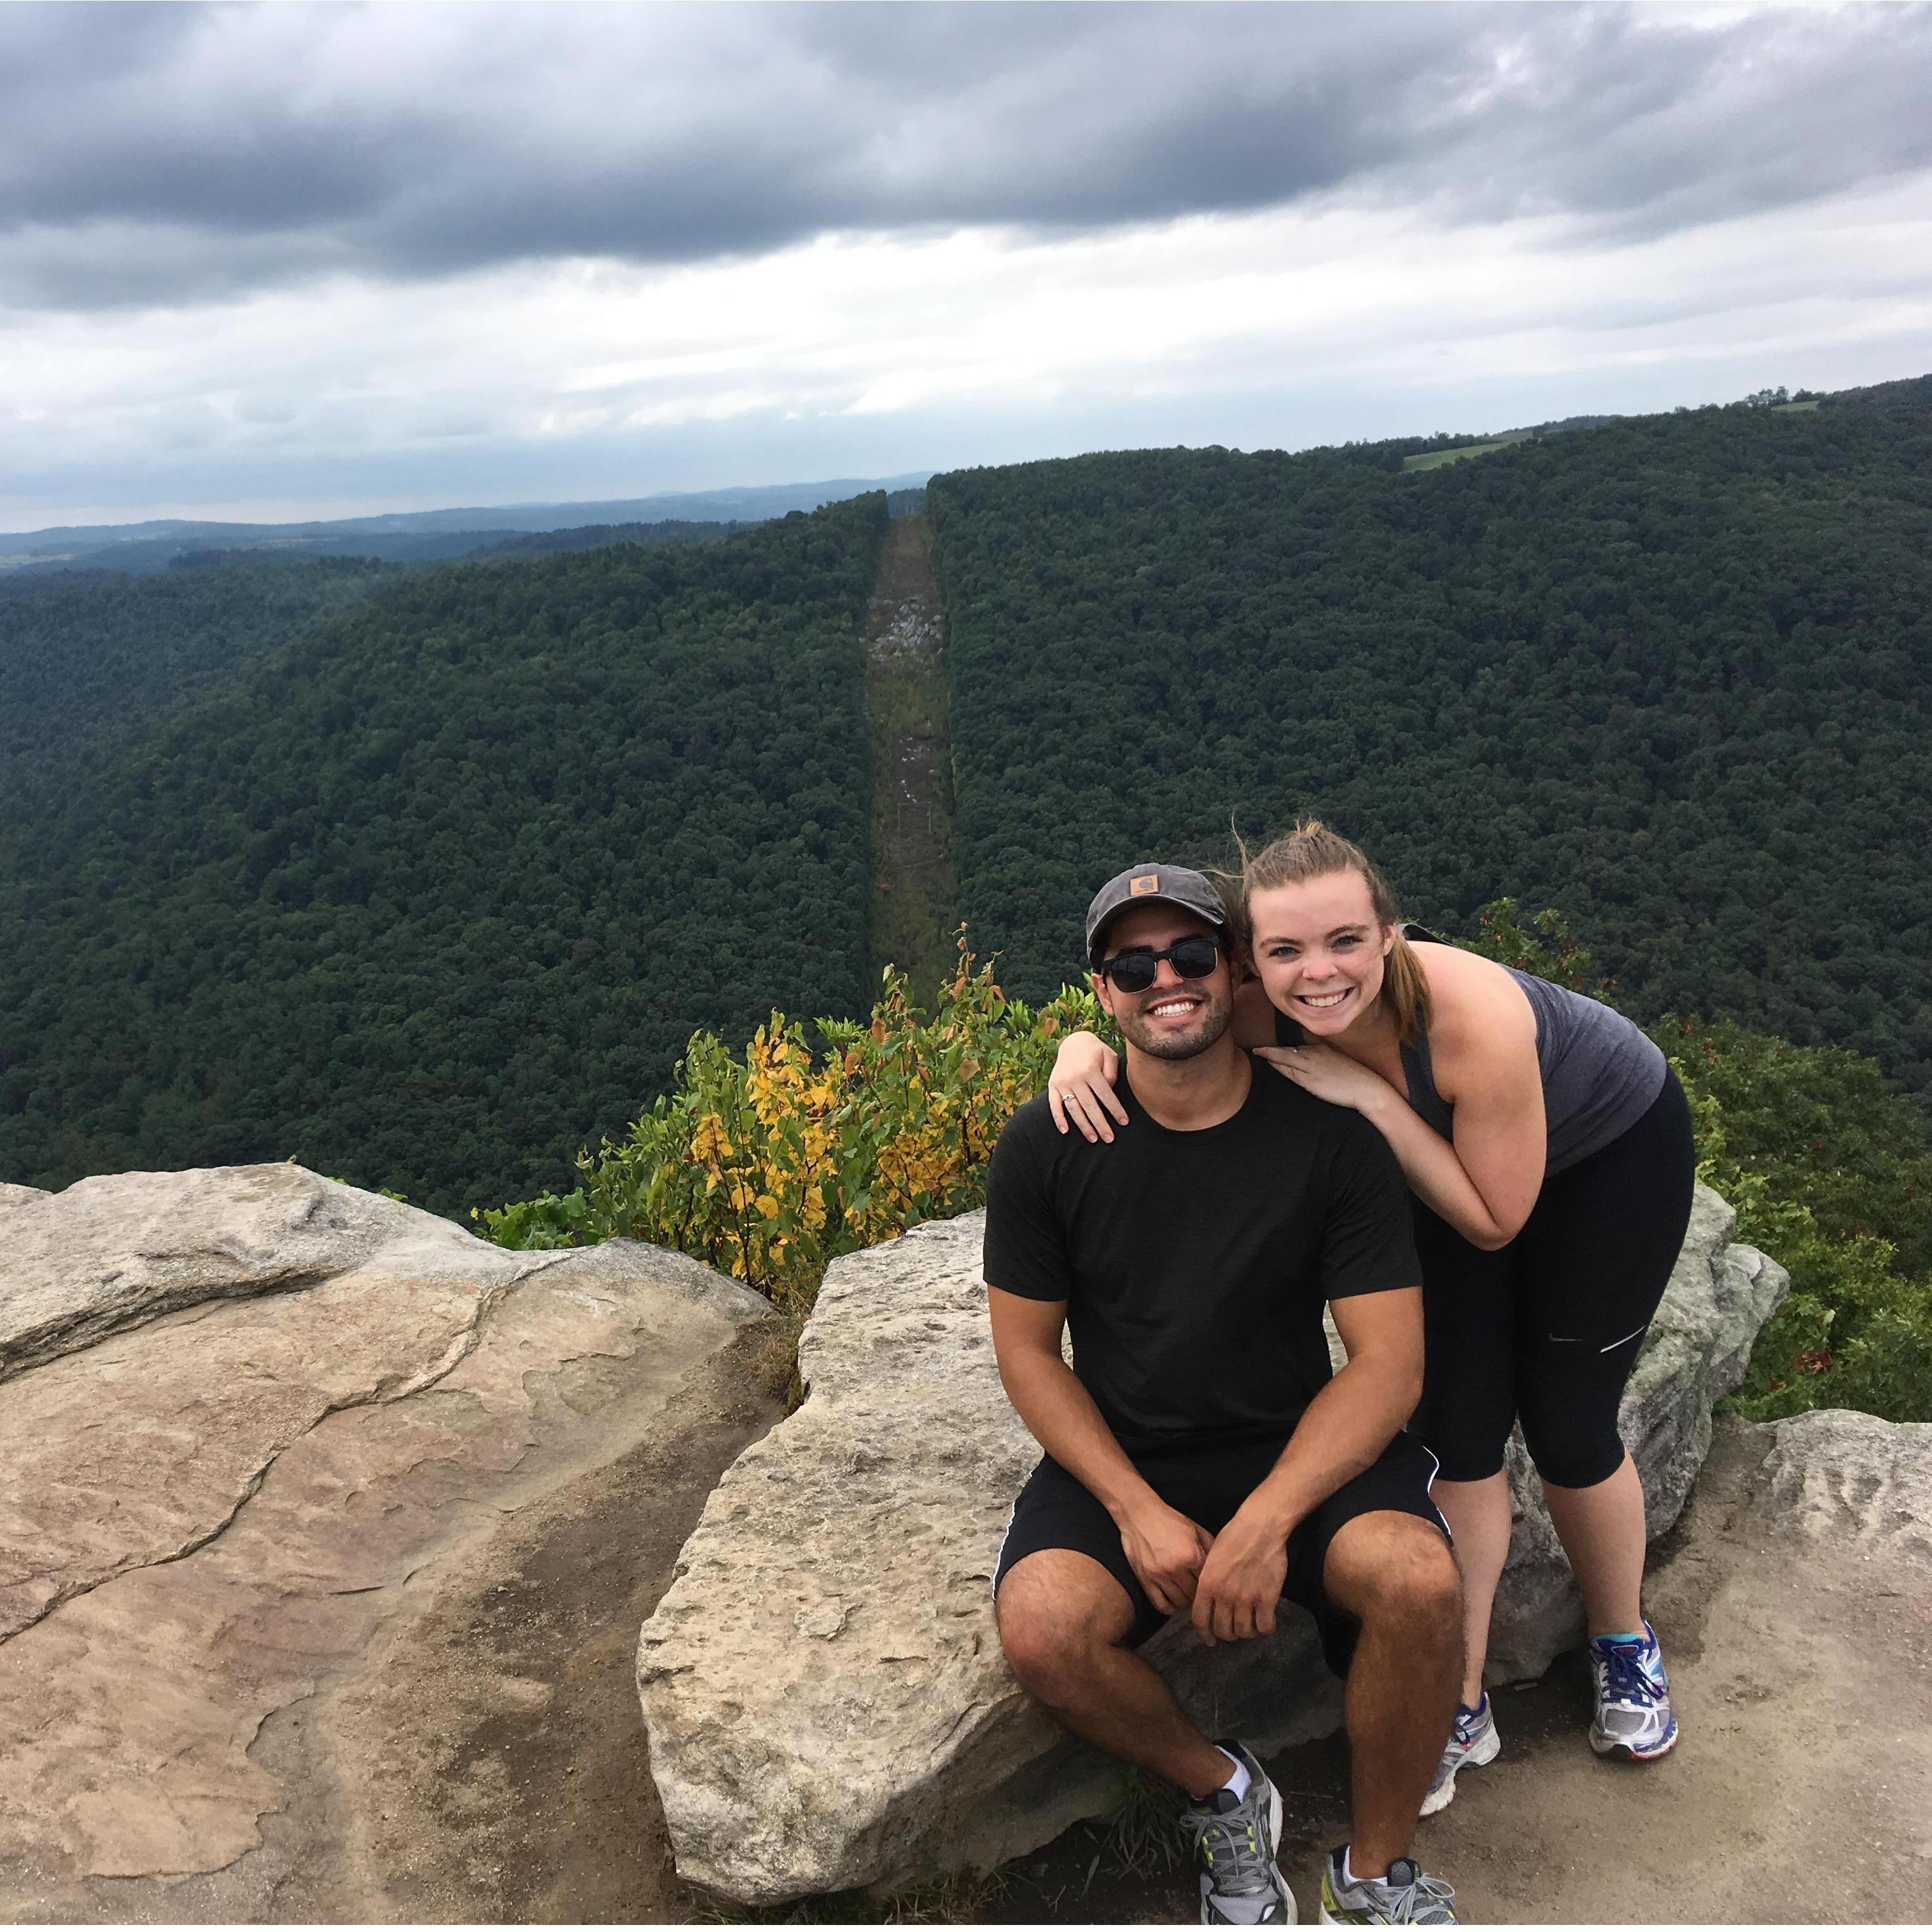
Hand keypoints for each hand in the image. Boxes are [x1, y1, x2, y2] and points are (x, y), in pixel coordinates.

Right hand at [1048, 1031, 1127, 1141]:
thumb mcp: (1109, 1055)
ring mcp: (1062, 1082)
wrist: (1073, 1041)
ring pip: (1073, 1109)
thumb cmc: (1096, 1050)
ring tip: (1093, 1139)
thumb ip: (1112, 1074)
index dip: (1115, 1110)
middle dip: (1100, 1124)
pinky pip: (1054, 1105)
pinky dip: (1059, 1119)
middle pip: (1090, 1106)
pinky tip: (1066, 1131)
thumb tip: (1109, 1093)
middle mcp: (1075, 1078)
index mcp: (1090, 1070)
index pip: (1105, 1095)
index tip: (1124, 1122)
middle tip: (1109, 1139)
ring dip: (1083, 1126)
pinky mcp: (1052, 1086)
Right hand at [1118, 1498, 1213, 1616]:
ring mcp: (1159, 1578)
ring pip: (1181, 1603)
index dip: (1212, 1584)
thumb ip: (1211, 1548)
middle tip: (1202, 1590)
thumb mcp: (1196, 1529)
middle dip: (1201, 1594)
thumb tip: (1224, 1566)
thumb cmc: (1169, 1520)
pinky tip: (1174, 1598)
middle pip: (1196, 1595)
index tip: (1213, 1584)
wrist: (1139, 1515)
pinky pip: (1162, 1606)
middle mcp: (1176, 1569)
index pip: (1209, 1581)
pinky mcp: (1145, 1582)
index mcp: (1192, 1555)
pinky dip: (1171, 1607)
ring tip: (1189, 1593)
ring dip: (1187, 1601)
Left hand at [1191, 1508, 1290, 1645]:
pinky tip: (1266, 1621)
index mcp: (1207, 1585)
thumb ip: (1208, 1581)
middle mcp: (1224, 1596)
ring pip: (1244, 1632)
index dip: (1205, 1634)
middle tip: (1234, 1628)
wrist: (1259, 1527)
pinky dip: (1265, 1628)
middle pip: (1223, 1630)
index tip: (1210, 1640)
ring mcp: (1246, 1599)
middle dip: (1228, 1633)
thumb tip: (1207, 1600)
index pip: (1200, 1620)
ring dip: (1247, 1632)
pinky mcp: (1267, 1599)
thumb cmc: (1233, 1536)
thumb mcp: (1210, 1557)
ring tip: (1250, 1624)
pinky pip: (1265, 1627)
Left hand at [1253, 1041, 1396, 1116]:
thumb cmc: (1356, 1079)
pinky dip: (1278, 1066)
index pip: (1297, 1048)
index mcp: (1322, 1050)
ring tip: (1257, 1053)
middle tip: (1256, 1049)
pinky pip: (1290, 1072)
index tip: (1271, 1049)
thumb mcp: (1338, 1064)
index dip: (1283, 1049)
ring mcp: (1312, 1066)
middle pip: (1288, 1051)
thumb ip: (1324, 1062)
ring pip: (1286, 1059)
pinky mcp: (1311, 1080)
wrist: (1367, 1088)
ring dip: (1270, 1055)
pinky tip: (1269, 1064)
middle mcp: (1315, 1054)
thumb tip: (1315, 1067)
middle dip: (1271, 1050)